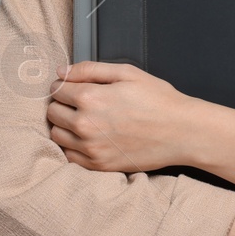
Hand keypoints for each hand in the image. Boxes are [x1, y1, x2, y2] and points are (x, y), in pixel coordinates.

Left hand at [47, 61, 199, 172]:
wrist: (182, 132)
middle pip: (52, 112)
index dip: (64, 85)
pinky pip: (69, 156)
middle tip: (81, 102)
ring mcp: (91, 149)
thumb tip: (61, 72)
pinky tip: (89, 138)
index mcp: (90, 98)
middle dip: (62, 104)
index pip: (56, 90)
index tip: (75, 87)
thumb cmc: (158, 100)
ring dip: (64, 125)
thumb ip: (90, 69)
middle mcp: (85, 125)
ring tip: (85, 119)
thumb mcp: (127, 73)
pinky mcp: (98, 166)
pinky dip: (73, 146)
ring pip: (56, 135)